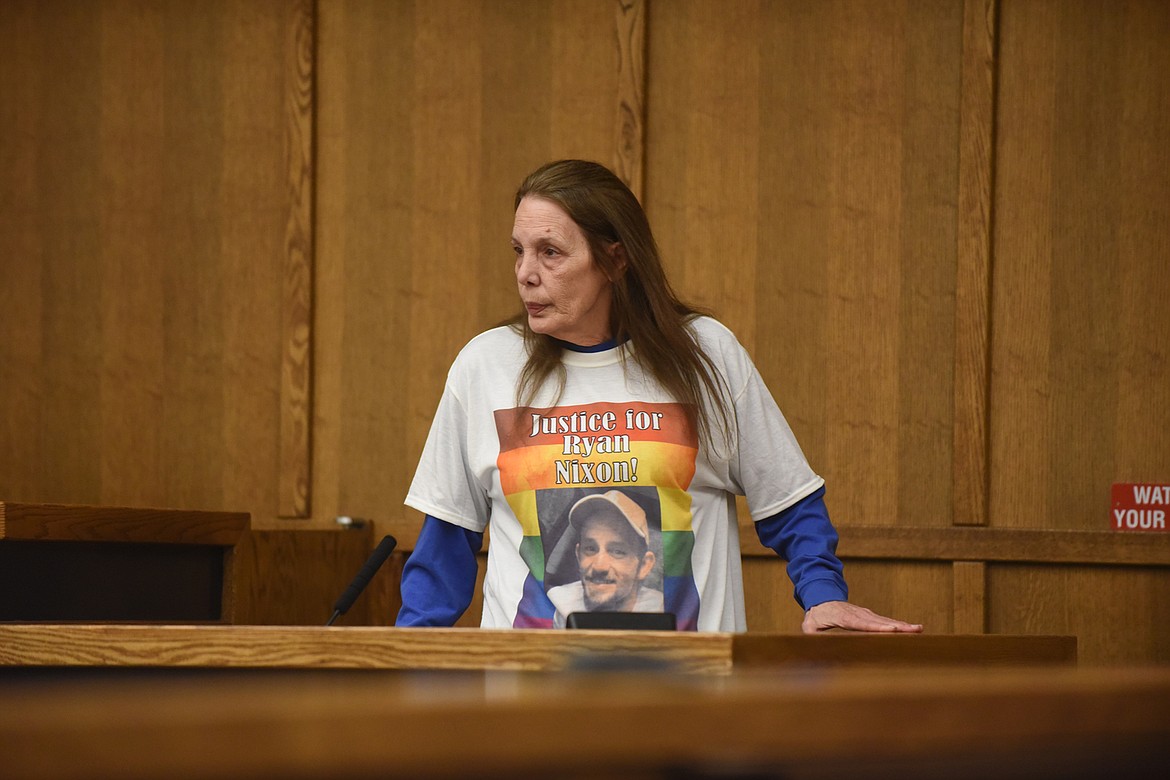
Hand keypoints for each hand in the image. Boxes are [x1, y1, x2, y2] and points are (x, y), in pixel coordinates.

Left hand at [802, 600, 923, 633]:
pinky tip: (910, 629)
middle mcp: (858, 614)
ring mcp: (865, 613)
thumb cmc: (816, 615)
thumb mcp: (810, 626)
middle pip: (879, 621)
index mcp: (844, 617)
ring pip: (884, 620)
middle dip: (897, 626)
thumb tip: (816, 647)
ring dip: (902, 625)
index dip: (877, 627)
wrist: (821, 597)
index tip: (892, 630)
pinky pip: (884, 621)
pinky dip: (898, 625)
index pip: (862, 623)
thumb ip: (813, 635)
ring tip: (918, 629)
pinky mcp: (869, 615)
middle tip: (915, 630)